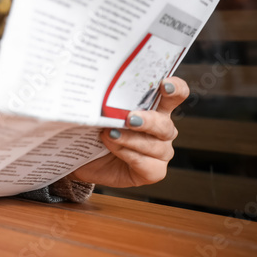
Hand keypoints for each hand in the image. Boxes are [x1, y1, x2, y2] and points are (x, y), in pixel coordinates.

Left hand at [69, 76, 187, 187]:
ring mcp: (160, 152)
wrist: (81, 156)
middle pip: (165, 124)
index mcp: (153, 108)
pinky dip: (128, 154)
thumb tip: (95, 88)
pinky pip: (147, 164)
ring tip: (109, 133)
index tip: (165, 84)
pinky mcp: (153, 172)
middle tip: (129, 118)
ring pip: (156, 146)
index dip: (175, 88)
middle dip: (149, 121)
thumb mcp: (97, 110)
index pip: (174, 95)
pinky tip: (112, 148)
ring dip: (131, 139)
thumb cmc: (92, 127)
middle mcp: (161, 130)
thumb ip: (105, 100)